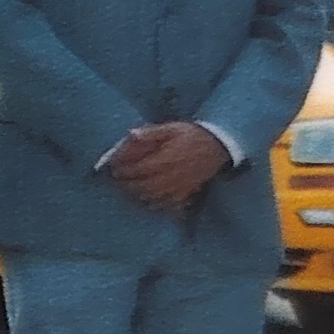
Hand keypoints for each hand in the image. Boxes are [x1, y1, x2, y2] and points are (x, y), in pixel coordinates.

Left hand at [108, 122, 231, 211]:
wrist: (220, 145)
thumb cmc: (193, 135)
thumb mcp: (172, 128)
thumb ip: (151, 133)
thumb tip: (131, 134)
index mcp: (167, 159)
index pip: (140, 169)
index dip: (125, 171)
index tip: (114, 170)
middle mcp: (173, 175)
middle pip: (144, 186)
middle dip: (128, 185)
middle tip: (117, 182)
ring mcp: (181, 185)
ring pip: (155, 197)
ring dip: (138, 195)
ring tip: (128, 191)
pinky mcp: (188, 191)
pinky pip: (169, 204)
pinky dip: (156, 204)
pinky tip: (147, 201)